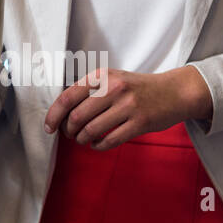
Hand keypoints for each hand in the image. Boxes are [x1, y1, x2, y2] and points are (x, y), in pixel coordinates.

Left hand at [43, 65, 212, 150]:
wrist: (173, 91)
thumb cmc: (136, 88)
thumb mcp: (111, 79)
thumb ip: (88, 91)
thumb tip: (60, 112)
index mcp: (101, 76)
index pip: (67, 97)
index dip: (53, 115)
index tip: (49, 128)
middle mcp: (113, 88)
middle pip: (77, 117)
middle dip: (69, 131)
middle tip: (70, 135)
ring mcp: (128, 106)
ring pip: (92, 130)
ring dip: (83, 139)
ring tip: (84, 139)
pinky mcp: (140, 123)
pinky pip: (110, 140)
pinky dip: (99, 146)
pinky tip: (97, 144)